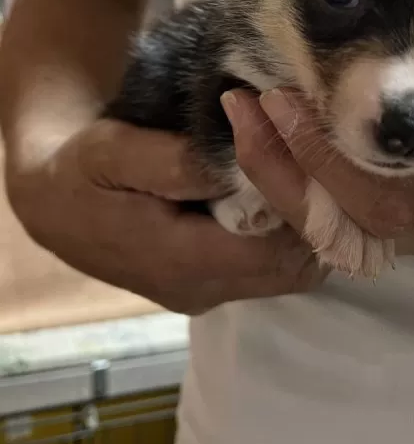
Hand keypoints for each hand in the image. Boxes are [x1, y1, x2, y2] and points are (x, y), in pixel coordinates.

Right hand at [6, 119, 323, 313]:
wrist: (56, 205)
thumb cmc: (83, 171)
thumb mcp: (113, 151)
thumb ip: (175, 162)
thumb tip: (240, 163)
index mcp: (176, 261)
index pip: (268, 247)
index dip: (300, 204)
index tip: (312, 156)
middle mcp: (199, 288)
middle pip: (289, 267)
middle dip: (318, 219)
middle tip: (326, 165)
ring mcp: (208, 292)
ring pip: (288, 274)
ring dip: (311, 230)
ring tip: (315, 177)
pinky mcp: (211, 285)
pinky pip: (271, 271)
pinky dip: (293, 237)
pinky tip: (293, 196)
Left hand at [223, 37, 413, 267]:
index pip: (391, 203)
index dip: (333, 158)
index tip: (286, 99)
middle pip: (348, 226)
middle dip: (287, 169)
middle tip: (244, 104)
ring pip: (340, 221)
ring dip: (286, 169)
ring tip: (247, 108)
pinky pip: (349, 203)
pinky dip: (307, 167)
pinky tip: (281, 121)